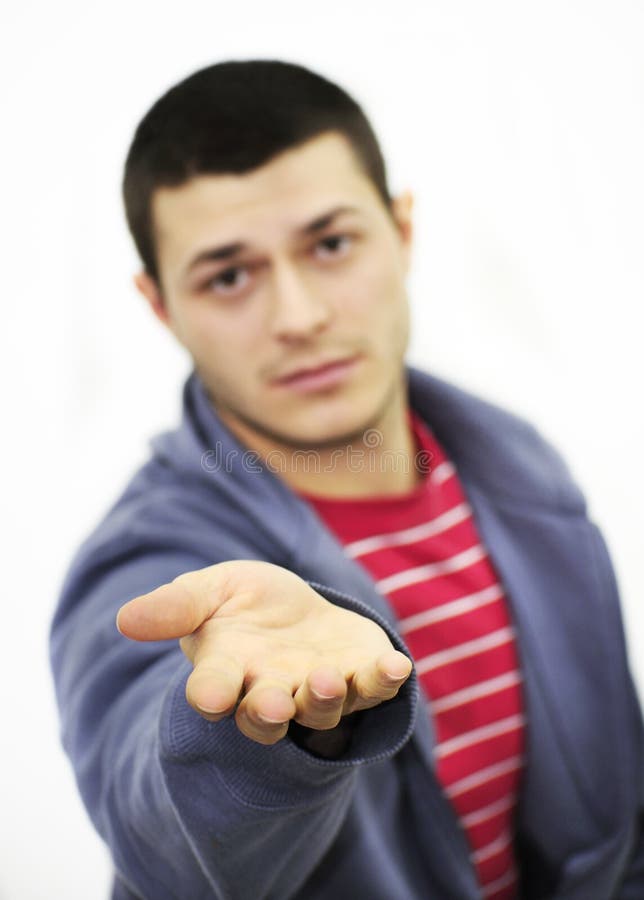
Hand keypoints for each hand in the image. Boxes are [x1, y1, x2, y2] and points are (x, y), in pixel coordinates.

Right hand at [116, 560, 411, 744]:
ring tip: (325, 678)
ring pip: (322, 708)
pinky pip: (374, 686)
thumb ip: (176, 606)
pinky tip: (397, 665)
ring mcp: (319, 688)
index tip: (209, 693)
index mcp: (228, 672)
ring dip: (323, 698)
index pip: (215, 690)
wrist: (296, 607)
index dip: (212, 693)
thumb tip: (125, 618)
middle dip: (270, 711)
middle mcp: (272, 690)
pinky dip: (384, 679)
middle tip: (273, 700)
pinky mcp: (361, 676)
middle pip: (268, 716)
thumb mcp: (208, 592)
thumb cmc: (243, 603)